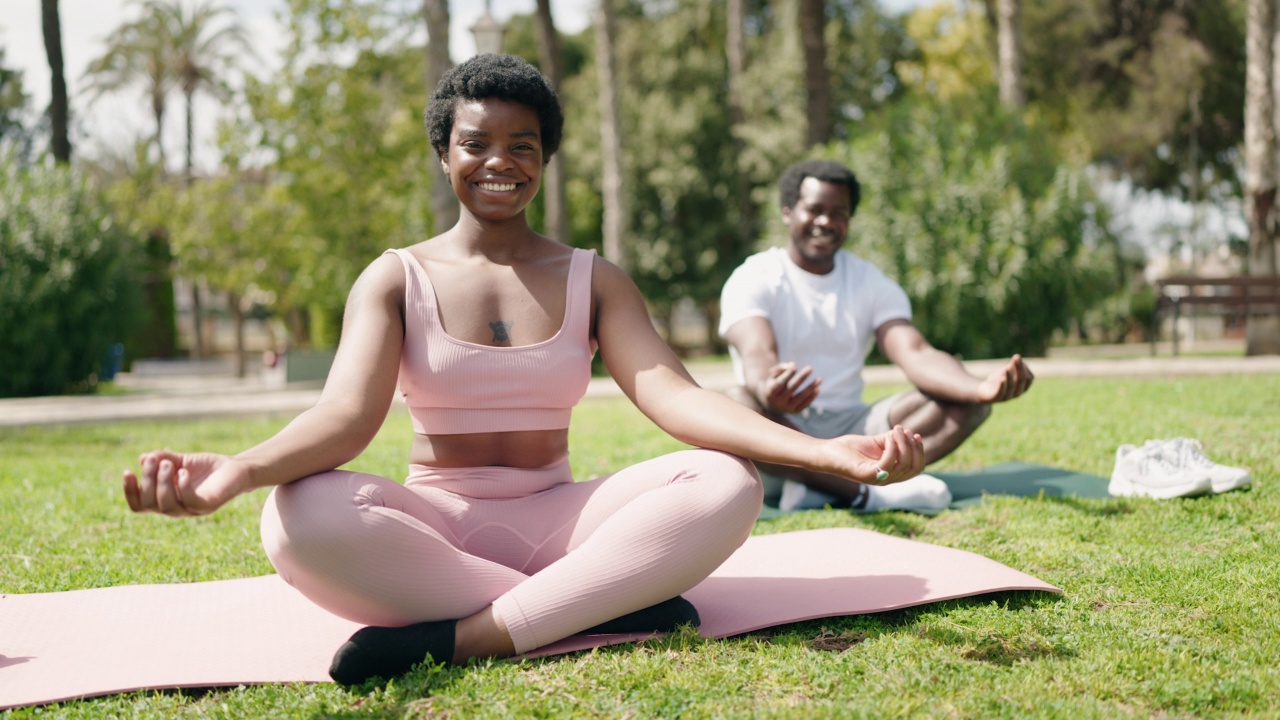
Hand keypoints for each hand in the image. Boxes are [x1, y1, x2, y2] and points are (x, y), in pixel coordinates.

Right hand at [123, 451, 248, 516]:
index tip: (127, 471)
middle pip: (150, 504)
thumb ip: (161, 458)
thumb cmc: (205, 467)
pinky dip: (183, 487)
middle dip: (147, 480)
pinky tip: (184, 472)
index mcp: (165, 499)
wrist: (236, 468)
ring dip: (162, 483)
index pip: (139, 505)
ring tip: (169, 464)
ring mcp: (192, 509)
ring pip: (167, 506)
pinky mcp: (209, 505)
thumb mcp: (180, 460)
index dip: (129, 492)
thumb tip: (143, 458)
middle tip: (154, 460)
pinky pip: (190, 502)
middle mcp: (176, 508)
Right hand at [754, 362, 821, 414]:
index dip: (787, 374)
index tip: (795, 366)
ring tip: (820, 379)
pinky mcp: (795, 412)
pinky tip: (818, 388)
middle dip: (801, 377)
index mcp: (770, 392)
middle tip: (810, 368)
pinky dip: (812, 397)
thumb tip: (793, 365)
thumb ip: (781, 368)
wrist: (772, 404)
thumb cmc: (774, 384)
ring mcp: (787, 408)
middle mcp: (778, 402)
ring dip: (811, 388)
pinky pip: (805, 404)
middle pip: (792, 388)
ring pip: (800, 397)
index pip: (780, 383)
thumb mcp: (773, 375)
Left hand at [819, 426, 924, 485]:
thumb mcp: (877, 442)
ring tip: (896, 430)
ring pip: (903, 465)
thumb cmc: (851, 448)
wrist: (828, 453)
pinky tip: (887, 437)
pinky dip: (892, 448)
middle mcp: (887, 480)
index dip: (920, 452)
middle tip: (904, 431)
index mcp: (891, 473)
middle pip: (914, 468)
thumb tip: (907, 433)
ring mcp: (877, 479)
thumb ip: (892, 440)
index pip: (916, 468)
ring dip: (903, 444)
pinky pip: (887, 464)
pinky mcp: (866, 476)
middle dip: (914, 448)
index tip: (915, 434)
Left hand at [974, 354, 1033, 402]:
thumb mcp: (1007, 371)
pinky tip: (1002, 379)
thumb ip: (1013, 365)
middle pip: (1021, 381)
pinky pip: (1000, 393)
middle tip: (1016, 357)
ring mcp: (1007, 397)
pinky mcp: (996, 398)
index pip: (1029, 378)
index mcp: (1022, 387)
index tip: (1017, 357)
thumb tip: (1017, 357)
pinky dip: (1002, 386)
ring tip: (1007, 367)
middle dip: (1019, 368)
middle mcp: (1017, 393)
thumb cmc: (998, 381)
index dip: (1024, 368)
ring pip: (1011, 386)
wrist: (984, 392)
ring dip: (1010, 376)